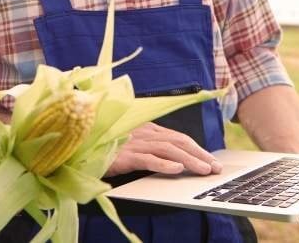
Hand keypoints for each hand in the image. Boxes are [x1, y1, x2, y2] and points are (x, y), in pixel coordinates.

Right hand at [105, 122, 222, 176]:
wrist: (83, 146)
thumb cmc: (108, 147)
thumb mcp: (133, 144)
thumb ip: (151, 147)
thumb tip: (174, 160)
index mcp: (148, 129)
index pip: (178, 137)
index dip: (197, 148)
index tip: (211, 161)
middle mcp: (145, 133)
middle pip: (178, 142)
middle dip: (200, 154)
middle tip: (215, 168)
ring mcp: (135, 143)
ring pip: (168, 150)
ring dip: (189, 160)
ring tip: (203, 170)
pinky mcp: (125, 155)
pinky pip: (148, 159)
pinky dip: (164, 164)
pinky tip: (176, 170)